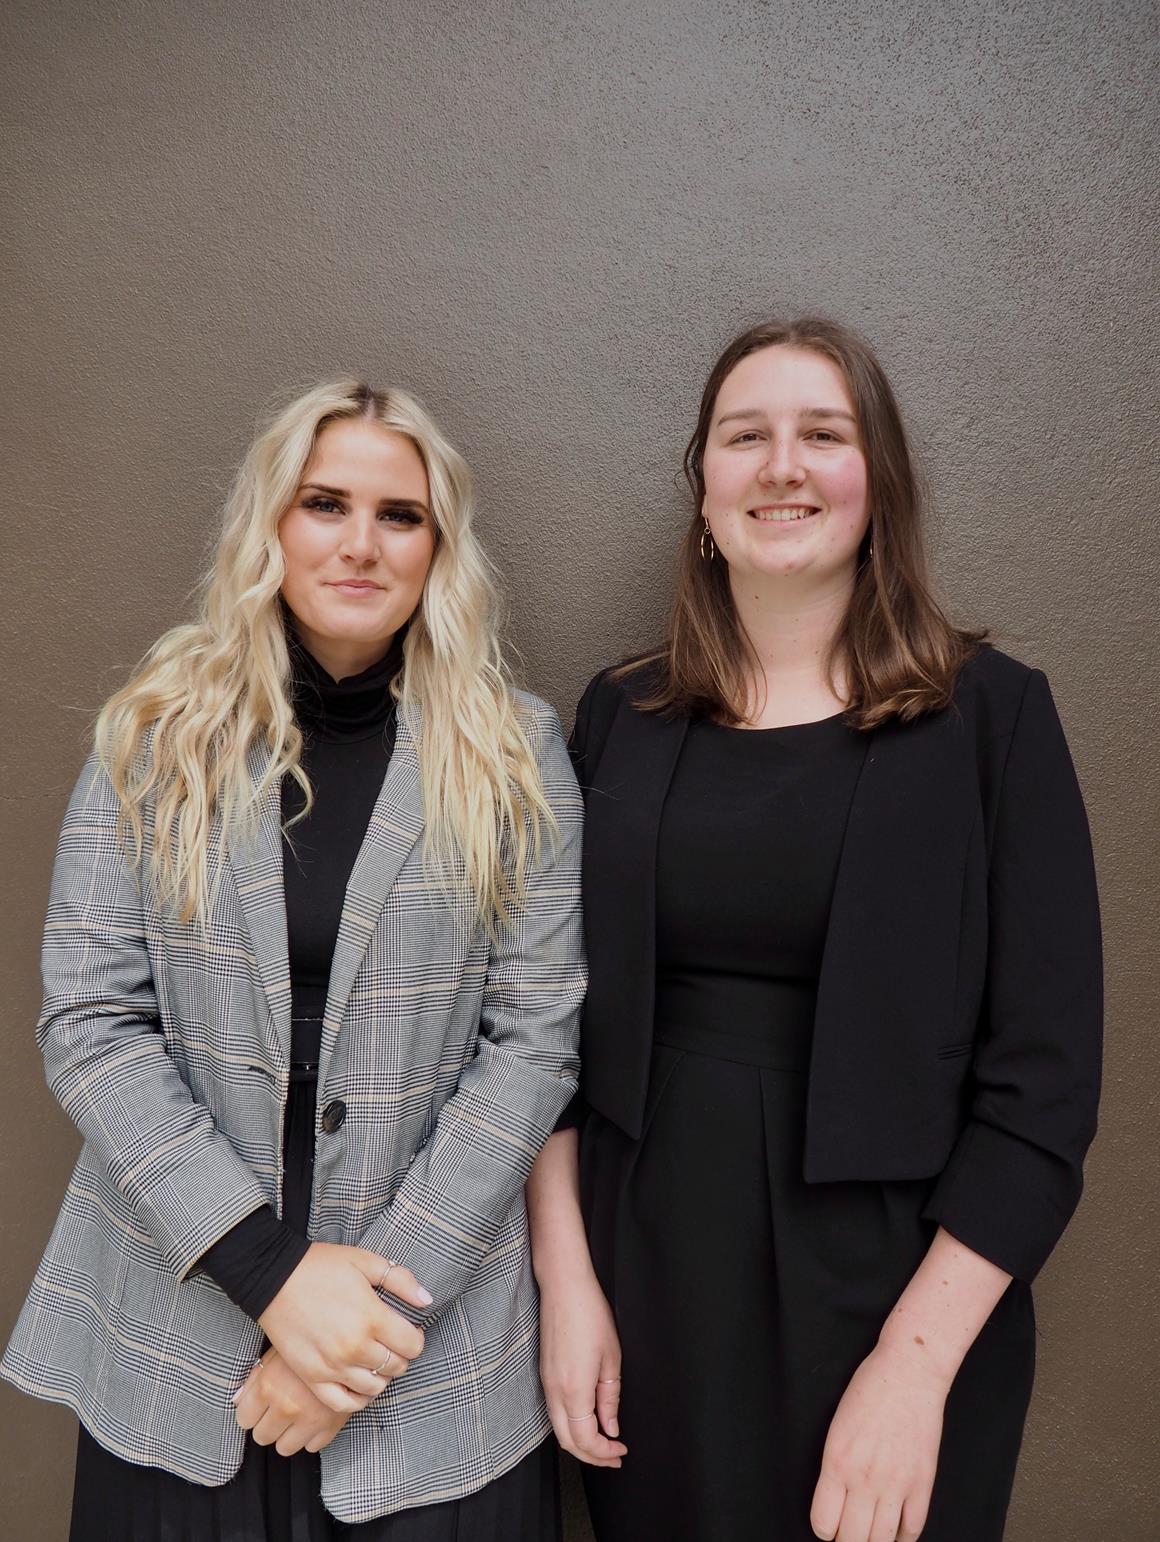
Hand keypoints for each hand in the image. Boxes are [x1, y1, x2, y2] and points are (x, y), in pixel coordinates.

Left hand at [232, 1348, 368, 1455]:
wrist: (350, 1339)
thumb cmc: (309, 1342)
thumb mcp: (277, 1352)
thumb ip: (254, 1378)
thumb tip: (238, 1401)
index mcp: (268, 1386)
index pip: (244, 1419)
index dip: (251, 1411)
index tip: (260, 1404)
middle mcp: (286, 1406)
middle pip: (262, 1436)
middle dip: (268, 1423)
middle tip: (280, 1407)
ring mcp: (309, 1419)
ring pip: (285, 1448)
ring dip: (288, 1434)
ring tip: (297, 1413)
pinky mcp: (331, 1426)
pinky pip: (312, 1446)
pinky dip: (312, 1435)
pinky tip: (316, 1415)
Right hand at [258, 1244, 429, 1413]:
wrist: (273, 1277)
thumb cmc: (321, 1266)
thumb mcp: (365, 1261)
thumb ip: (401, 1280)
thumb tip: (427, 1300)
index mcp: (371, 1317)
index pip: (412, 1345)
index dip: (415, 1338)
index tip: (408, 1330)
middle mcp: (354, 1347)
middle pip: (396, 1367)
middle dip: (400, 1355)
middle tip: (391, 1342)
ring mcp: (332, 1366)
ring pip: (374, 1388)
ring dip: (381, 1376)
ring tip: (375, 1360)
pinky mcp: (311, 1377)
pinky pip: (343, 1404)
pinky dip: (357, 1399)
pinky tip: (359, 1384)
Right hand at [539, 1268, 627, 1468]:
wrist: (563, 1286)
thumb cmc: (590, 1314)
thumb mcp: (611, 1358)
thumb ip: (609, 1398)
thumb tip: (610, 1427)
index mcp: (574, 1389)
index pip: (585, 1439)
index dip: (604, 1452)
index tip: (621, 1450)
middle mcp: (554, 1391)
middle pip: (568, 1441)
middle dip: (592, 1456)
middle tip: (614, 1457)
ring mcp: (546, 1383)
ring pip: (558, 1429)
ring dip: (580, 1442)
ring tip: (604, 1442)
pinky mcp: (544, 1374)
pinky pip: (554, 1412)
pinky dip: (571, 1426)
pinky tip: (587, 1420)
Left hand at [810, 1342, 948, 1541]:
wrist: (908, 1373)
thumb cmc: (869, 1390)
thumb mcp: (837, 1427)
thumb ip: (835, 1466)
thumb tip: (835, 1500)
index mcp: (836, 1462)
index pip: (824, 1523)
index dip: (824, 1529)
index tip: (828, 1525)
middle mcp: (864, 1479)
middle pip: (852, 1539)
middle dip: (847, 1540)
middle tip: (849, 1532)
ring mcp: (896, 1484)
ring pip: (881, 1541)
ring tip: (870, 1534)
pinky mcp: (922, 1483)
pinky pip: (912, 1529)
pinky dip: (902, 1537)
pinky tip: (895, 1530)